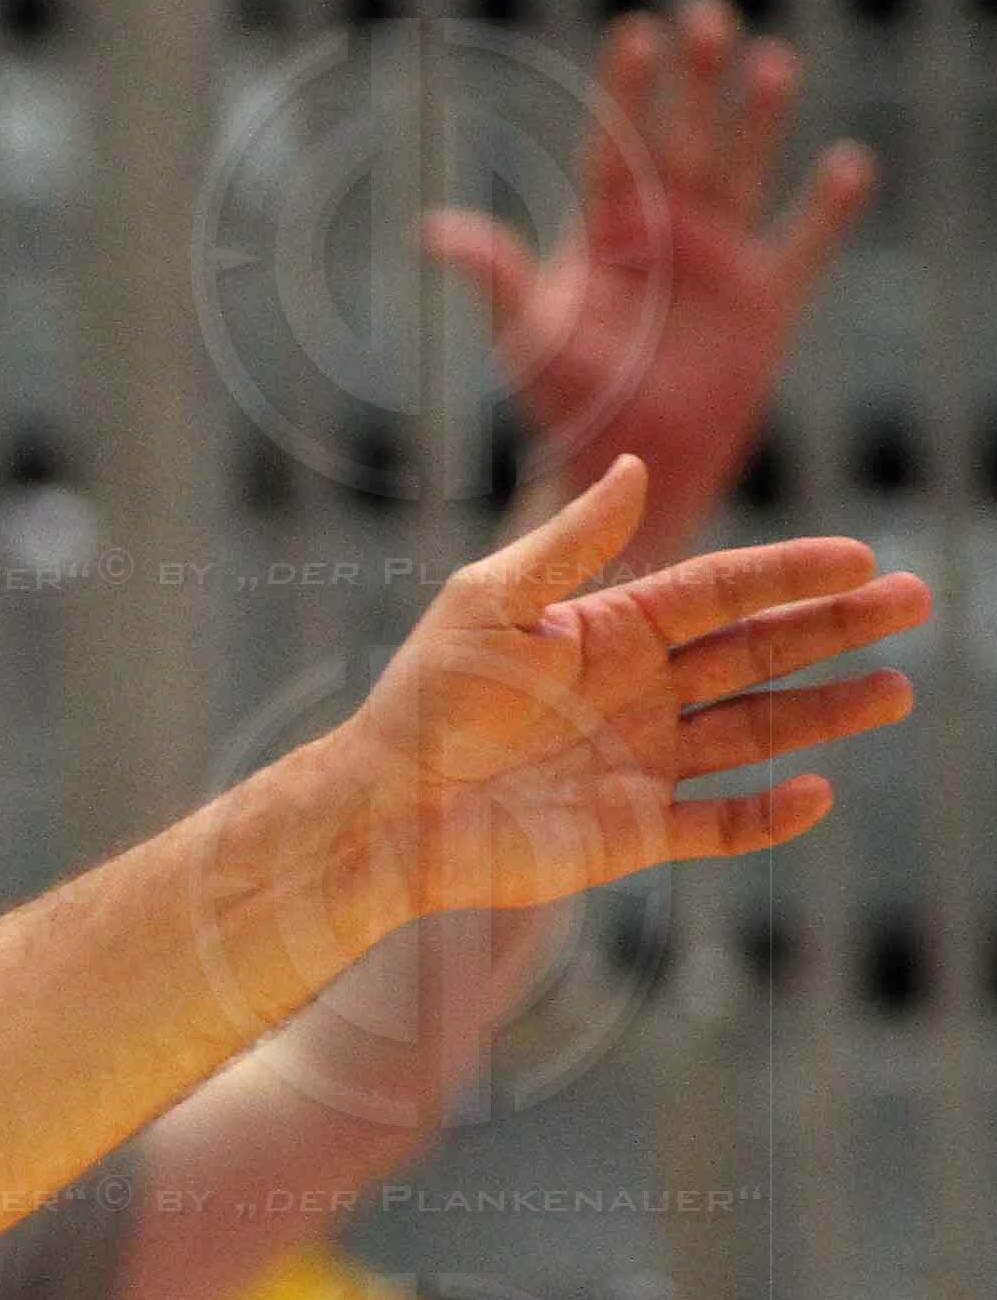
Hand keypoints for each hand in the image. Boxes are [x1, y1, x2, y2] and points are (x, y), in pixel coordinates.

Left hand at [305, 455, 923, 928]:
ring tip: (896, 690)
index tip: (862, 558)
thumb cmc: (425, 703)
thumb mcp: (489, 606)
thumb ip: (569, 546)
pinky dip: (768, 815)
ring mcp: (642, 763)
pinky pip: (719, 825)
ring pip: (757, 733)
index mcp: (610, 631)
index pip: (721, 592)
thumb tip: (634, 466)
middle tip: (917, 602)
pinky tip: (818, 790)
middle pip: (759, 653)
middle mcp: (639, 692)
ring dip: (827, 712)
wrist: (382, 813)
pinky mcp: (632, 833)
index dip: (791, 574)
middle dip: (835, 629)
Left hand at [425, 0, 874, 568]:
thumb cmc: (563, 402)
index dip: (627, 89)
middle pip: (685, 139)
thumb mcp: (526, 334)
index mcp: (607, 232)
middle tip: (707, 17)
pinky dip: (828, 209)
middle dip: (696, 81)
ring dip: (759, 119)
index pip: (617, 144)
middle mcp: (668, 232)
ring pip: (746, 170)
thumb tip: (430, 231)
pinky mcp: (768, 301)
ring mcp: (723, 261)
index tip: (635, 30)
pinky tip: (847, 165)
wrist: (619, 467)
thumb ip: (495, 275)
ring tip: (770, 61)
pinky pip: (806, 245)